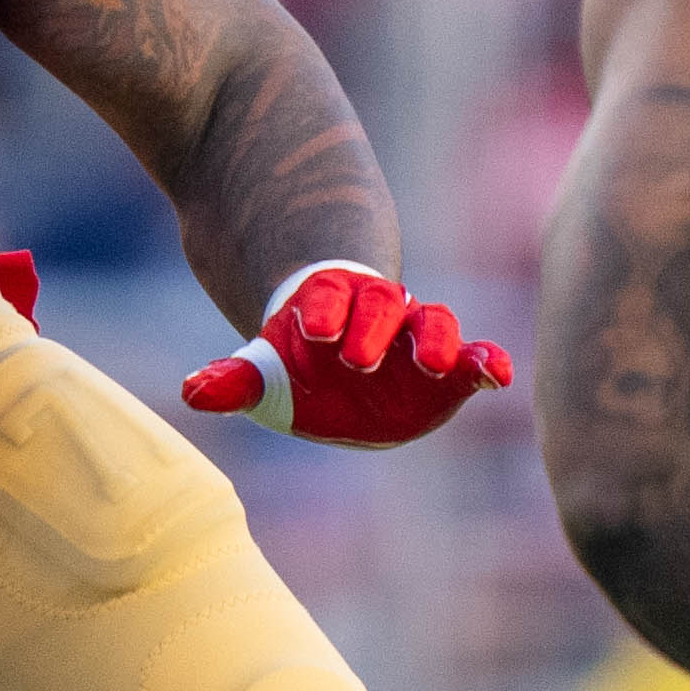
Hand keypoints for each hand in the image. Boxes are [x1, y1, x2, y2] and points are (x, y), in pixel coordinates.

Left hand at [181, 262, 511, 448]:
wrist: (343, 365)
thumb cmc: (301, 367)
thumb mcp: (265, 375)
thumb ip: (235, 380)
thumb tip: (192, 392)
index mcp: (331, 308)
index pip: (328, 298)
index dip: (322, 308)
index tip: (311, 329)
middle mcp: (379, 315)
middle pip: (382, 304)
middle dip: (372, 326)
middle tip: (356, 358)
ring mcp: (417, 338)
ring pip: (433, 323)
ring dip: (437, 340)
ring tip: (435, 364)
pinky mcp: (449, 369)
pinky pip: (473, 358)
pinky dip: (488, 362)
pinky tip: (498, 374)